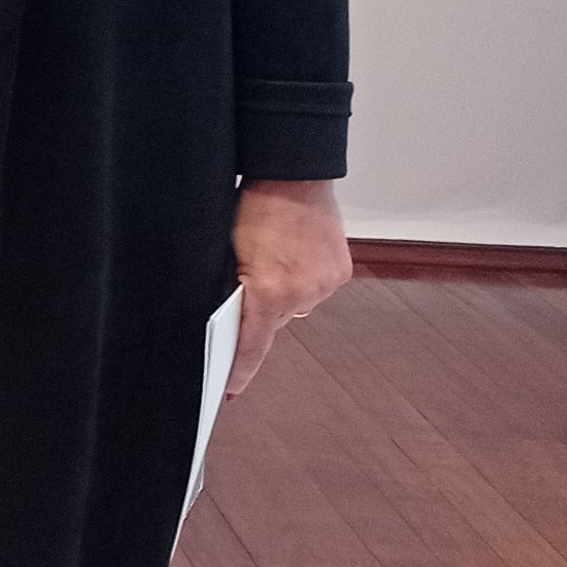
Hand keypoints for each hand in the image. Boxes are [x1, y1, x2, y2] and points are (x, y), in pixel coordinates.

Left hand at [225, 177, 351, 395]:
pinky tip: (290, 254)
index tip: (229, 391)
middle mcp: (302, 295)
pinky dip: (301, 279)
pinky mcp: (340, 272)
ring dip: (282, 291)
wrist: (293, 175)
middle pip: (273, 322)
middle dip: (258, 310)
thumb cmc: (250, 207)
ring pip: (295, 304)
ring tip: (271, 258)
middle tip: (248, 280)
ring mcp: (325, 284)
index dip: (239, 370)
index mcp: (269, 293)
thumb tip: (225, 315)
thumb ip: (229, 288)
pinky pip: (314, 287)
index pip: (251, 346)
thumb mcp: (225, 251)